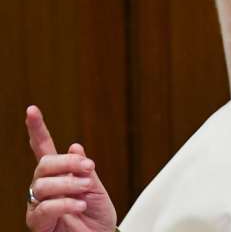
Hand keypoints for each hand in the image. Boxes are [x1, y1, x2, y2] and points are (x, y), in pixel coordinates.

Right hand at [25, 105, 116, 231]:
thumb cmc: (97, 216)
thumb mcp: (96, 189)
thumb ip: (83, 170)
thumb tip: (74, 146)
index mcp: (59, 175)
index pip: (44, 149)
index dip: (37, 130)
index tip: (32, 110)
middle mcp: (44, 187)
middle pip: (44, 165)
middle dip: (67, 162)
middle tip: (89, 167)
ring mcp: (38, 204)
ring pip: (42, 184)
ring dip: (68, 184)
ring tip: (85, 190)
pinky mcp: (38, 222)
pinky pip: (44, 207)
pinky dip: (65, 203)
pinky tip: (80, 204)